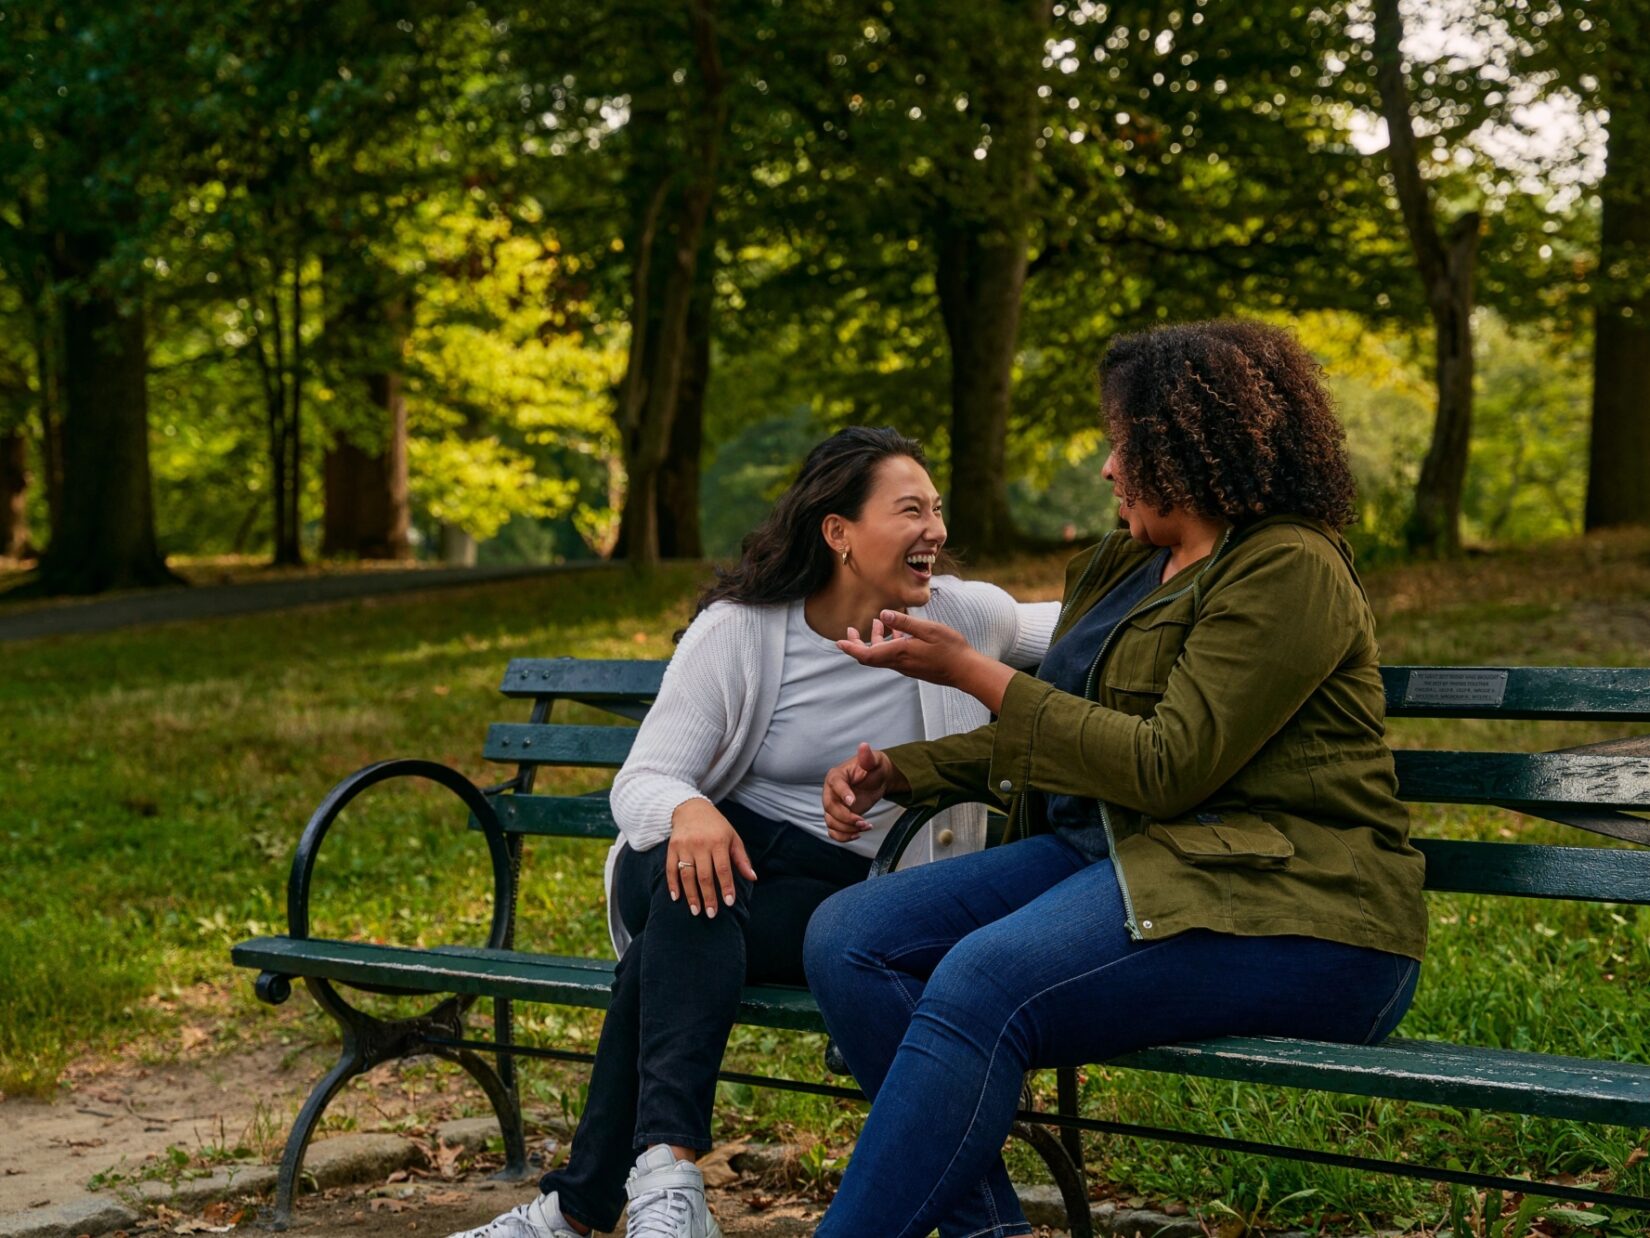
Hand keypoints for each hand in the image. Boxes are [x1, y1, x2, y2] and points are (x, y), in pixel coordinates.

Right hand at [666, 800, 756, 916]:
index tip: (729, 903)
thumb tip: (753, 878)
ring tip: (696, 911)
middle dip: (708, 897)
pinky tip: (676, 898)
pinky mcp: (672, 848)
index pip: (723, 868)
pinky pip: (670, 869)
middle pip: (704, 875)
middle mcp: (700, 844)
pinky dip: (672, 884)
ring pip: (687, 875)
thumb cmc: (717, 826)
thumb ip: (741, 859)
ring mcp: (684, 846)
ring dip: (691, 895)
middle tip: (711, 914)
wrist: (691, 808)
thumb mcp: (733, 838)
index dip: (726, 887)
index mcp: (718, 842)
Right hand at [822, 742, 908, 841]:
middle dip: (846, 817)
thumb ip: (867, 757)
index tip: (853, 802)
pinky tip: (857, 834)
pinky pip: (833, 831)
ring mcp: (833, 806)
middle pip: (830, 807)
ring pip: (830, 822)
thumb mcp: (873, 761)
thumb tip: (864, 746)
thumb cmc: (873, 768)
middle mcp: (830, 792)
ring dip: (846, 829)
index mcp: (836, 776)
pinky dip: (843, 837)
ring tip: (865, 826)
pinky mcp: (838, 817)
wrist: (876, 779)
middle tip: (863, 820)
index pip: (835, 785)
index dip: (843, 794)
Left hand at [839, 611, 1015, 711]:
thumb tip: (883, 614)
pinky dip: (890, 643)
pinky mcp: (914, 667)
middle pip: (870, 657)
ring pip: (883, 655)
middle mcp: (899, 663)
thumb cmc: (950, 649)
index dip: (851, 648)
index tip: (838, 642)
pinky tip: (899, 631)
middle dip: (857, 644)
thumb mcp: (928, 630)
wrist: (965, 671)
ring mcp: (906, 666)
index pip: (867, 655)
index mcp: (899, 653)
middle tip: (849, 631)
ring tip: (879, 622)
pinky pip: (895, 656)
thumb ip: (905, 622)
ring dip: (877, 639)